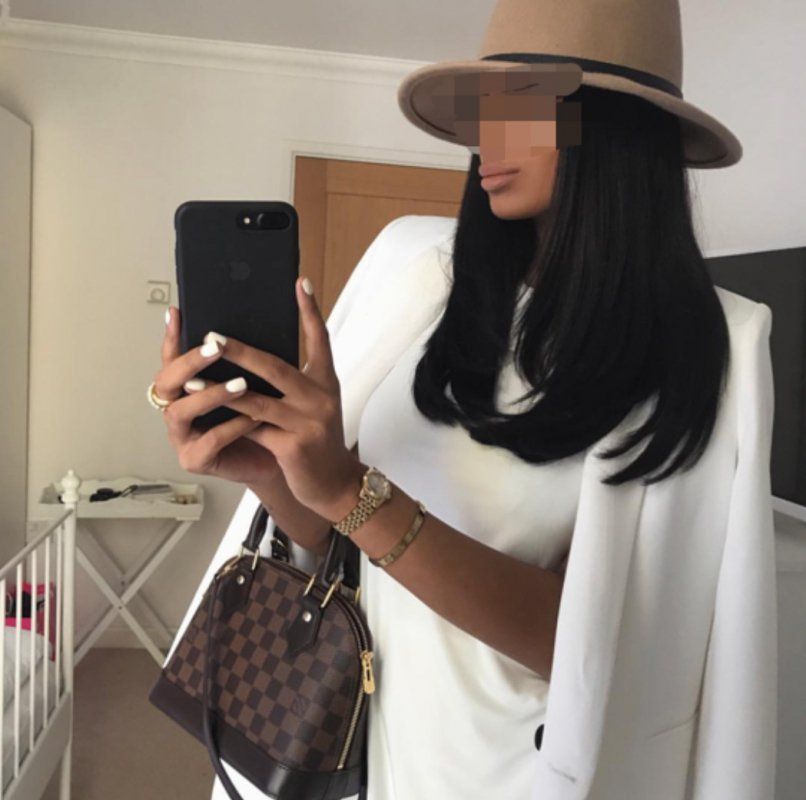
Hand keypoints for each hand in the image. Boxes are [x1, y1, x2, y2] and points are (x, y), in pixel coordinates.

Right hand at [154, 306, 283, 486]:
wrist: (279, 458)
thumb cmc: (264, 419)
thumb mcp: (256, 383)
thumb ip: (244, 362)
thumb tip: (253, 322)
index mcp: (186, 388)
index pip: (172, 358)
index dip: (171, 337)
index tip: (177, 313)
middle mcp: (177, 409)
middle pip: (166, 382)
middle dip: (189, 363)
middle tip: (216, 348)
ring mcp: (182, 436)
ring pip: (181, 412)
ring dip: (210, 395)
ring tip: (241, 384)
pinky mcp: (195, 460)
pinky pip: (209, 442)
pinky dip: (231, 427)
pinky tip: (252, 418)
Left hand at [211, 276, 362, 518]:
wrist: (334, 484)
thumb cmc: (316, 442)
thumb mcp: (312, 407)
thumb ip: (291, 384)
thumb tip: (249, 362)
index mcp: (326, 382)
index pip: (320, 339)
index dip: (310, 311)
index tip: (301, 283)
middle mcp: (321, 398)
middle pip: (275, 366)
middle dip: (238, 351)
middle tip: (211, 336)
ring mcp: (308, 422)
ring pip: (257, 400)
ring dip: (220, 390)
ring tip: (193, 381)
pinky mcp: (294, 446)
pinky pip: (254, 431)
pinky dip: (230, 424)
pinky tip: (209, 418)